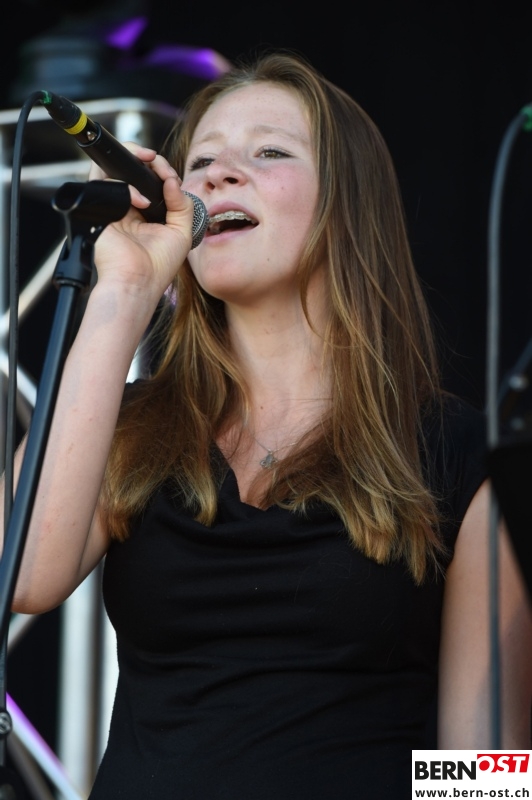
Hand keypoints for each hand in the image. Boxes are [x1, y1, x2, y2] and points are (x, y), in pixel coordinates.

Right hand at [89, 143, 194, 303]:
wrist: (137, 282)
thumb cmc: (158, 266)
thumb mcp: (181, 232)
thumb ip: (182, 204)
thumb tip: (171, 180)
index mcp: (146, 214)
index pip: (150, 181)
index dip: (161, 171)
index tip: (171, 175)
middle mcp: (128, 209)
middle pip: (130, 171)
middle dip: (145, 159)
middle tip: (156, 160)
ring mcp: (113, 208)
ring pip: (114, 170)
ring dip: (135, 162)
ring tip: (151, 168)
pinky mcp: (100, 209)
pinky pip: (104, 182)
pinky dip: (125, 184)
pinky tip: (141, 202)